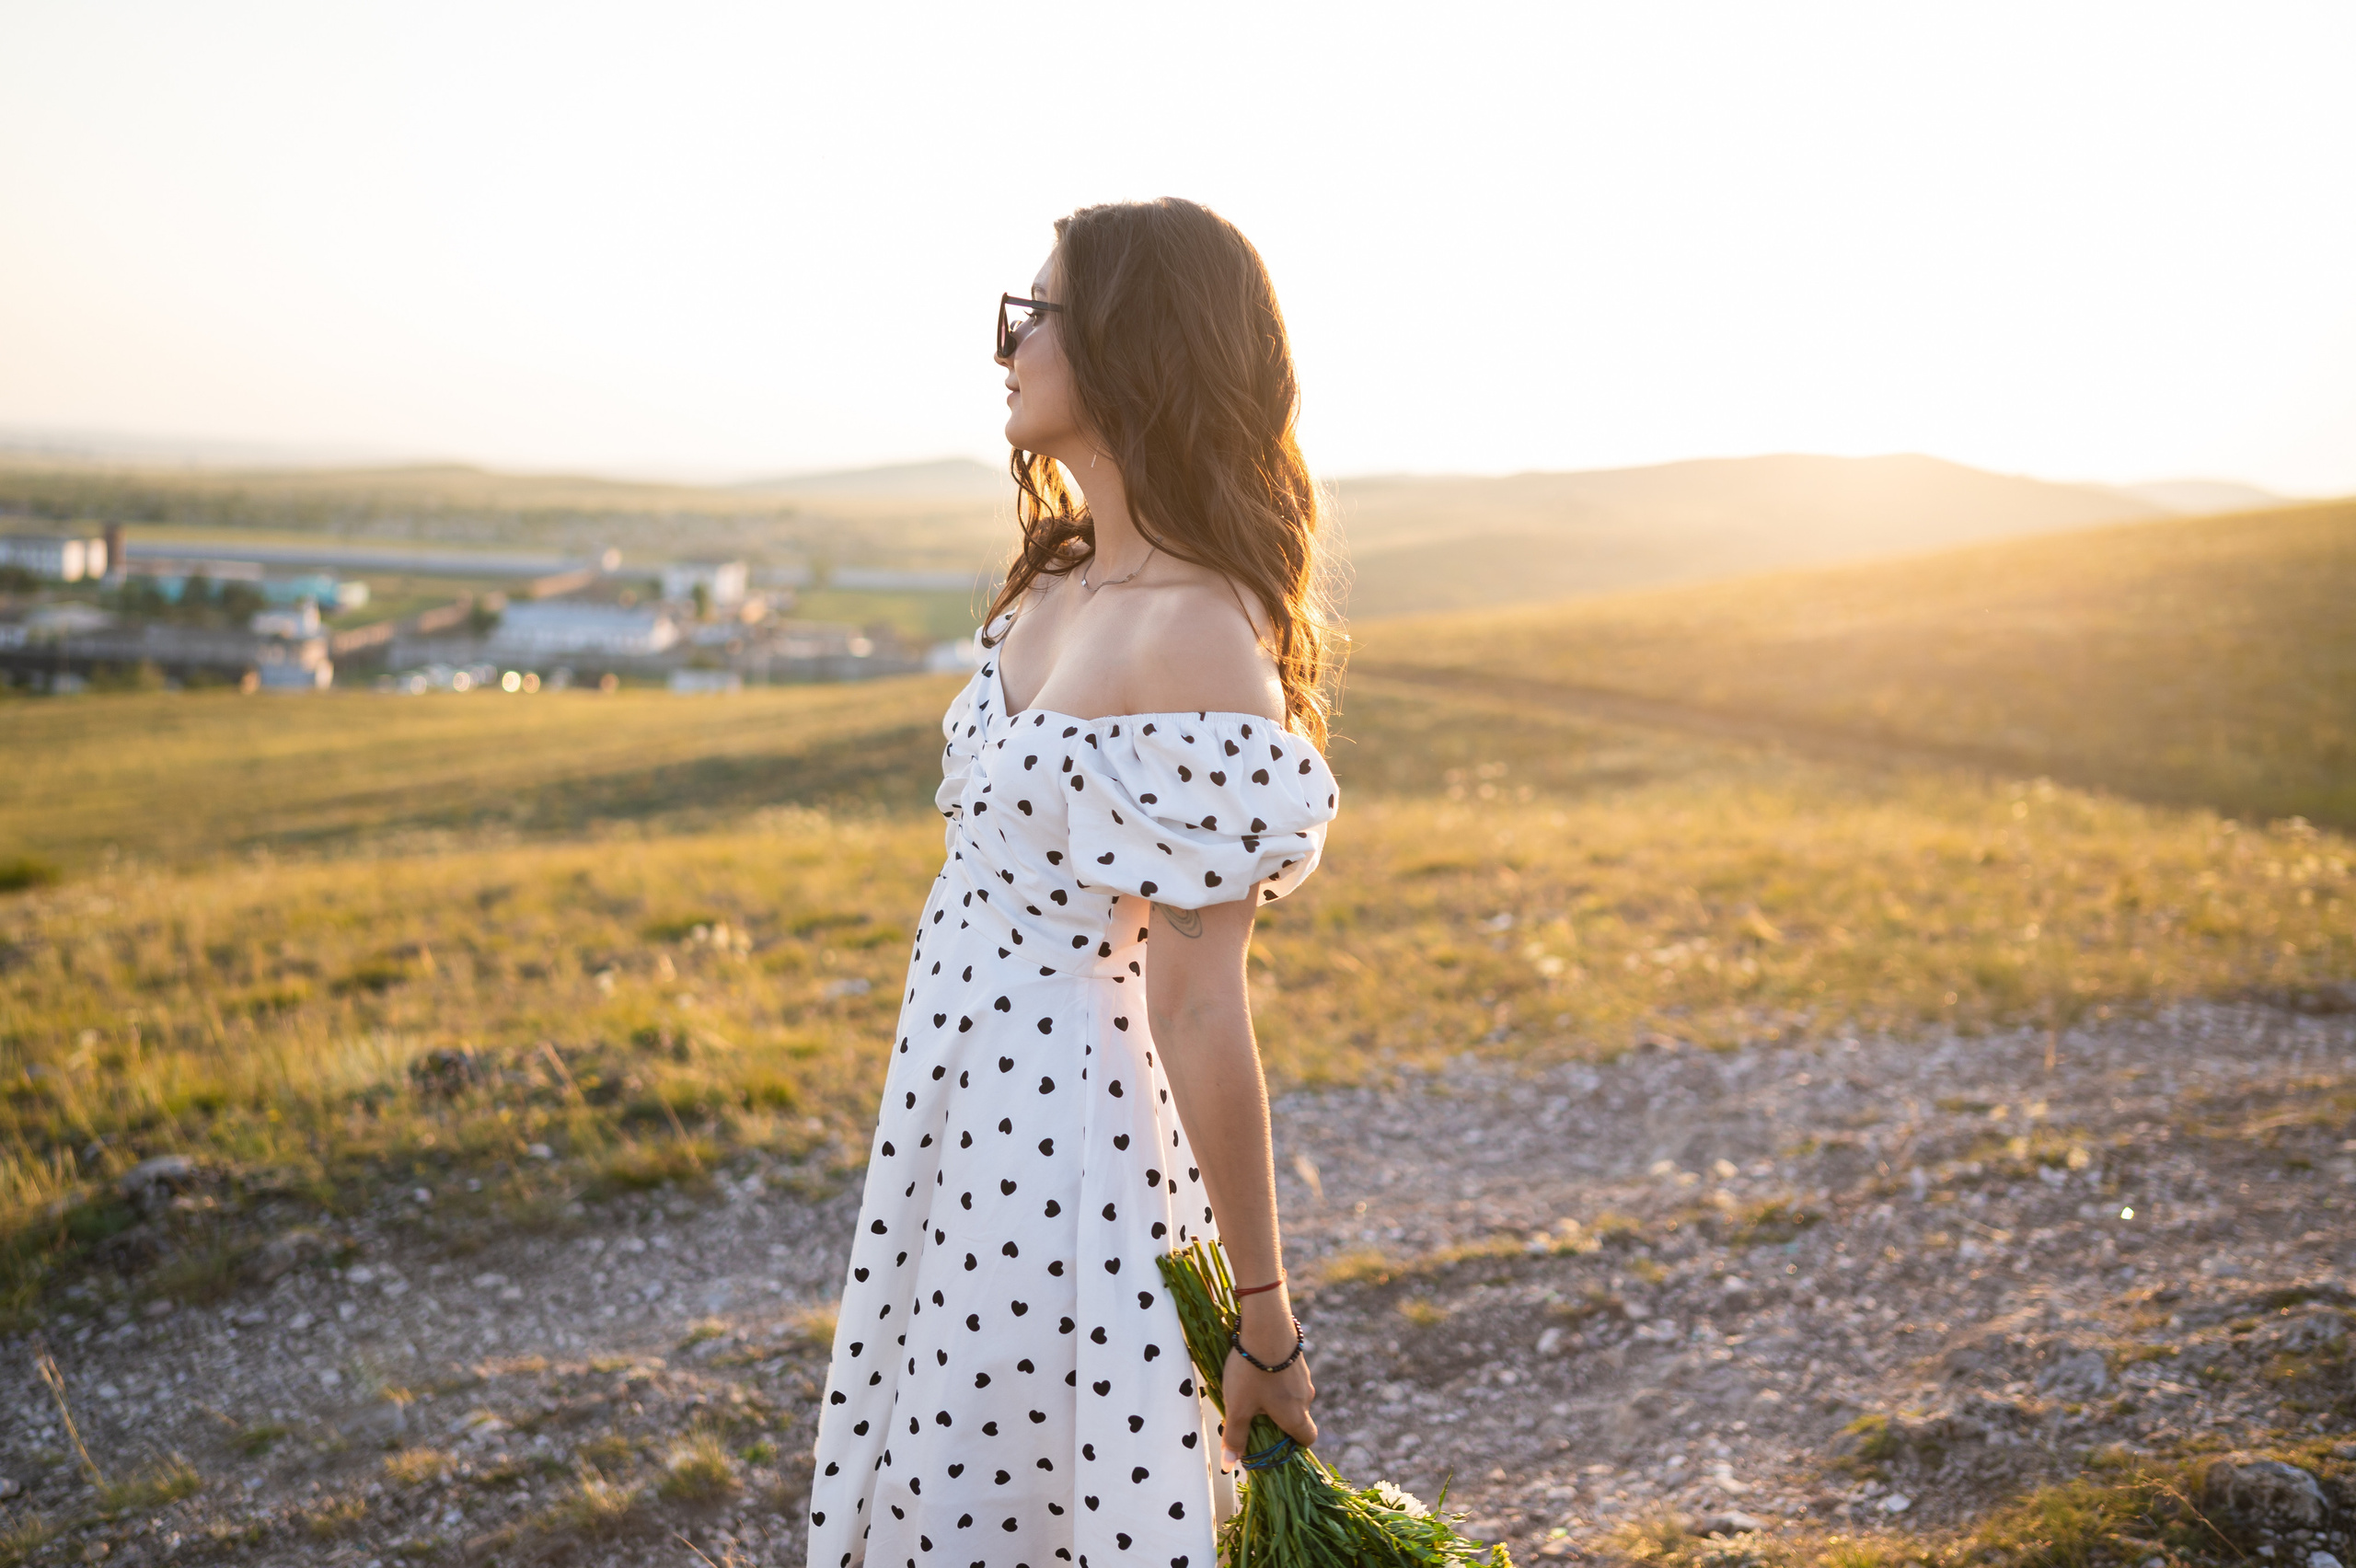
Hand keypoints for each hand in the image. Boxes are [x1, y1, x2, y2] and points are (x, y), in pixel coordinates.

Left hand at [1219, 1296, 1315, 1470]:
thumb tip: (1229, 1465)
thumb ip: (1236, 1436)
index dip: (1294, 1444)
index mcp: (1295, 1415)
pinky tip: (1257, 1365)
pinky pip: (1289, 1374)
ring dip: (1276, 1395)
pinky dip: (1276, 1376)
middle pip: (1298, 1416)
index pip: (1307, 1439)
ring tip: (1251, 1386)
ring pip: (1293, 1394)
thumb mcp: (1238, 1407)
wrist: (1267, 1325)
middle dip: (1279, 1418)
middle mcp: (1306, 1397)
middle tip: (1254, 1412)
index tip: (1274, 1441)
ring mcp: (1304, 1375)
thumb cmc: (1253, 1372)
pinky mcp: (1297, 1356)